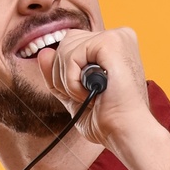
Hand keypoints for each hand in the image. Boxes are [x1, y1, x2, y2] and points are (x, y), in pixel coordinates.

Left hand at [48, 25, 151, 148]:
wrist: (126, 133)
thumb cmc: (108, 121)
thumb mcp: (74, 96)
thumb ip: (58, 74)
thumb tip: (43, 52)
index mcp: (113, 47)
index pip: (73, 45)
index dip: (66, 73)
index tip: (82, 96)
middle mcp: (118, 36)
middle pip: (66, 43)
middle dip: (63, 76)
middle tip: (84, 98)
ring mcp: (116, 36)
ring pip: (66, 48)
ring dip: (68, 81)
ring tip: (89, 96)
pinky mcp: (111, 41)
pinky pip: (72, 54)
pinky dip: (72, 80)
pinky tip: (89, 92)